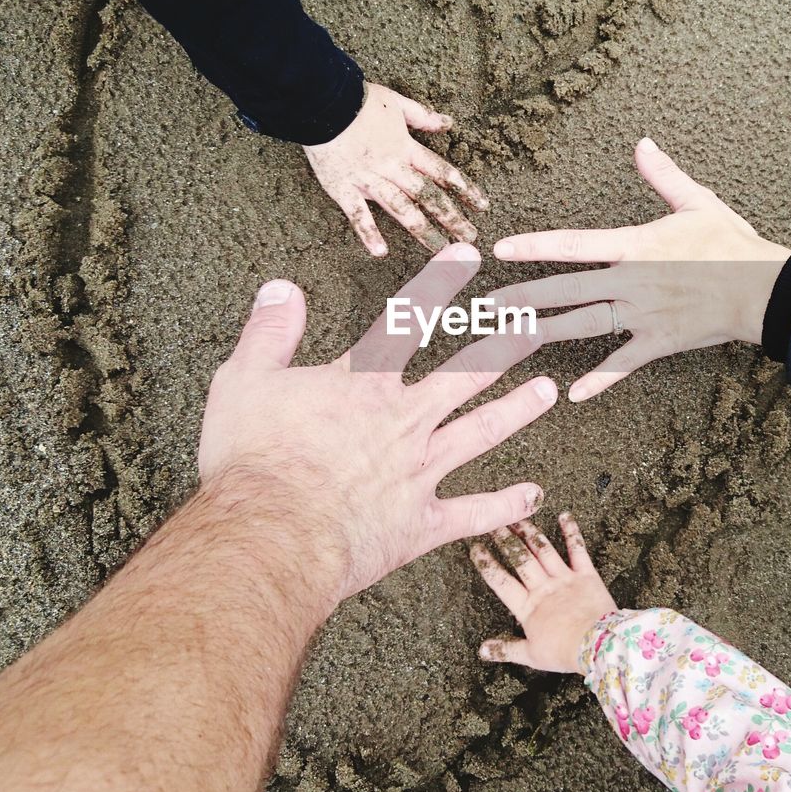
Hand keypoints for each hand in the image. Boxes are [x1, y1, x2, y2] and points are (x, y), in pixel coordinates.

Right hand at [198, 242, 556, 609]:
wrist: (271, 534)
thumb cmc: (251, 460)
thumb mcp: (243, 381)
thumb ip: (269, 332)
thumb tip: (282, 287)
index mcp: (362, 385)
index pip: (405, 319)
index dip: (438, 283)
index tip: (468, 256)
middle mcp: (402, 421)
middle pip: (463, 375)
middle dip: (502, 348)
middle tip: (534, 327)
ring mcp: (418, 472)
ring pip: (480, 432)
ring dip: (516, 410)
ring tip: (547, 391)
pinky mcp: (421, 524)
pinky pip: (474, 514)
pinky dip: (504, 506)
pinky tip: (533, 495)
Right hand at [304, 83, 488, 256]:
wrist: (322, 101)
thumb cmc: (358, 100)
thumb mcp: (397, 102)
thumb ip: (423, 117)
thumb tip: (448, 123)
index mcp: (406, 148)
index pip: (442, 172)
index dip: (464, 189)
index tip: (482, 206)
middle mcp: (392, 167)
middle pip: (427, 195)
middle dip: (451, 217)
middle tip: (470, 237)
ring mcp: (368, 180)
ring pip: (401, 209)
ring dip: (422, 230)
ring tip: (441, 250)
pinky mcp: (343, 188)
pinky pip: (357, 214)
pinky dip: (368, 233)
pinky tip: (381, 252)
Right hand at [471, 515, 617, 672]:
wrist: (597, 645)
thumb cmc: (565, 652)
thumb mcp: (531, 655)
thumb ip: (506, 649)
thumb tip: (482, 650)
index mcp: (528, 608)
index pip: (501, 582)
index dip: (487, 564)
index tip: (475, 549)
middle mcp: (543, 588)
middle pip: (520, 559)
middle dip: (505, 540)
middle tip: (494, 524)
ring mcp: (564, 578)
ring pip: (543, 550)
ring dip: (529, 533)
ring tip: (517, 517)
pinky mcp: (585, 575)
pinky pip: (577, 549)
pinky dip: (571, 532)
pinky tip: (564, 516)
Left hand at [491, 138, 790, 401]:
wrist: (766, 289)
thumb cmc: (731, 242)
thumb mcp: (697, 201)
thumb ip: (663, 176)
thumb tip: (642, 143)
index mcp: (636, 245)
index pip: (574, 244)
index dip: (534, 247)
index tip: (500, 250)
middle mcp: (632, 281)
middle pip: (568, 290)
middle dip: (524, 297)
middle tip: (485, 306)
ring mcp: (644, 315)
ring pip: (585, 325)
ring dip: (545, 332)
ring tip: (509, 338)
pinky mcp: (659, 343)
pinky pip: (623, 364)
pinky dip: (598, 381)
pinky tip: (571, 395)